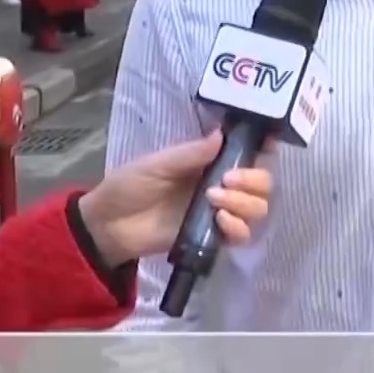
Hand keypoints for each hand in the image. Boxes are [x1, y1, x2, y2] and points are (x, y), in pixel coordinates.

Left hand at [75, 131, 273, 265]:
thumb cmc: (128, 186)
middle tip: (227, 180)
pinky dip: (238, 226)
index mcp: (208, 162)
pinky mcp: (213, 238)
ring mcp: (219, 212)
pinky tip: (220, 221)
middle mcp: (221, 185)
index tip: (265, 144)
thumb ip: (190, 154)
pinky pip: (243, 234)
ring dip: (245, 202)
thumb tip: (222, 134)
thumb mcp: (156, 165)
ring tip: (215, 200)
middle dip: (254, 180)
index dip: (263, 148)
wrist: (108, 226)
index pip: (248, 153)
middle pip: (262, 182)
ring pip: (258, 208)